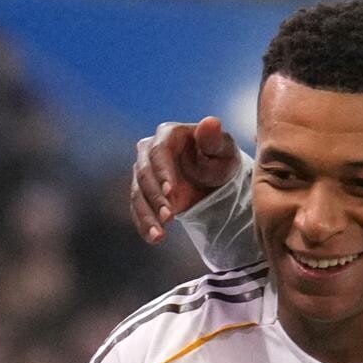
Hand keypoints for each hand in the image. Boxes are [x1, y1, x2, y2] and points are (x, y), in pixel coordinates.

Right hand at [131, 116, 239, 242]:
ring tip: (159, 235)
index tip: (171, 192)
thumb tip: (210, 123)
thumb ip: (215, 139)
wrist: (214, 179)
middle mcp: (149, 151)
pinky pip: (138, 209)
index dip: (162, 172)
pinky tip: (153, 239)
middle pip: (143, 173)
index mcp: (168, 135)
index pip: (158, 151)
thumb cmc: (220, 158)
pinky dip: (144, 225)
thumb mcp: (224, 149)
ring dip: (147, 215)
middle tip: (169, 217)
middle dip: (155, 198)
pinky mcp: (144, 194)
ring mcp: (144, 173)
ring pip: (137, 194)